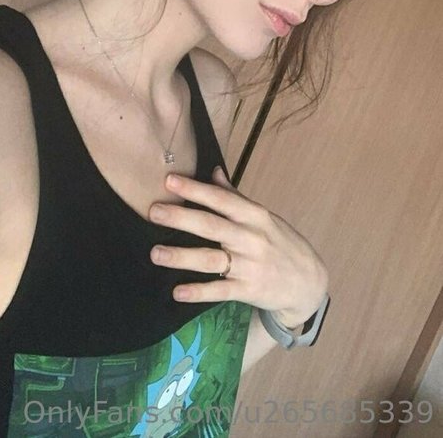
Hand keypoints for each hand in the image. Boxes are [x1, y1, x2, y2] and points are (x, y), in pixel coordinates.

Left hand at [148, 168, 327, 324]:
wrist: (309, 282)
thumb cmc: (282, 243)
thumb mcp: (263, 217)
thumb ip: (235, 196)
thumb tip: (213, 170)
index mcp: (254, 216)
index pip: (221, 199)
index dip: (195, 189)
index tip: (170, 181)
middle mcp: (251, 238)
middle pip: (212, 226)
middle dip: (181, 218)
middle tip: (154, 212)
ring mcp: (249, 266)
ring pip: (211, 260)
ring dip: (182, 257)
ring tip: (156, 253)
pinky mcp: (248, 291)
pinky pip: (220, 291)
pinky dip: (199, 291)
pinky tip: (178, 291)